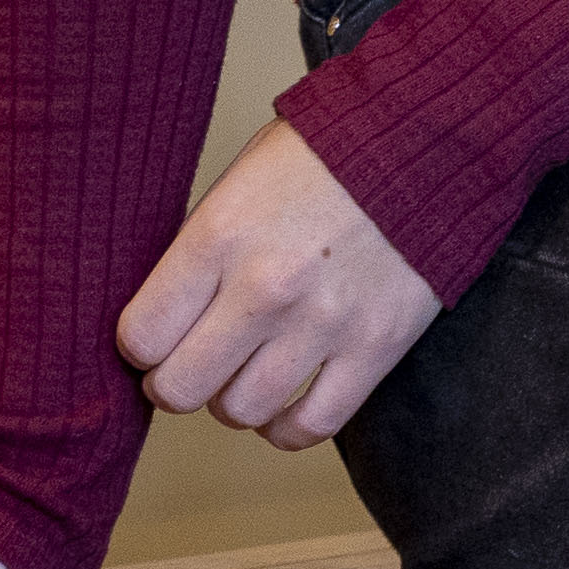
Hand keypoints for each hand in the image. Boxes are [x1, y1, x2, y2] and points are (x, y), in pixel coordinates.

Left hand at [119, 120, 439, 456]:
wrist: (428, 140)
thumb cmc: (327, 155)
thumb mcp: (240, 180)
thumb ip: (200, 249)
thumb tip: (166, 315)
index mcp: (220, 235)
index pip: (140, 337)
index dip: (140, 344)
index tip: (156, 337)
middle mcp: (266, 285)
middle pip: (179, 388)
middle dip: (174, 383)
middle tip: (189, 365)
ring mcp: (323, 322)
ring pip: (240, 412)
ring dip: (231, 402)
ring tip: (244, 374)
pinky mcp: (375, 346)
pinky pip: (311, 426)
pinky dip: (287, 428)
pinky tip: (283, 404)